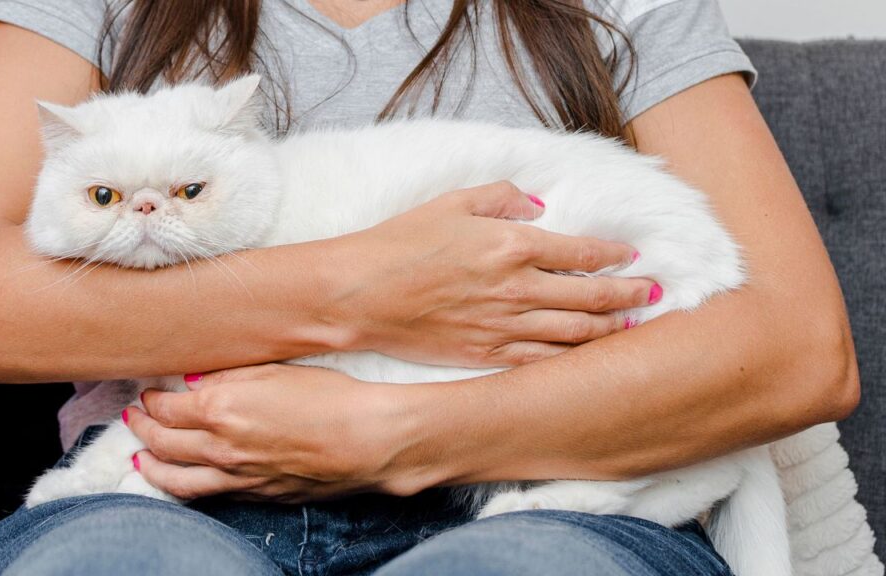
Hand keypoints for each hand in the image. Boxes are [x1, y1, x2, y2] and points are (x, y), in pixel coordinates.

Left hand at [124, 365, 431, 502]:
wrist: (366, 440)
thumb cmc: (329, 396)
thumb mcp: (277, 369)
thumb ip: (229, 374)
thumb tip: (193, 378)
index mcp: (221, 407)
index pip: (168, 407)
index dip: (152, 399)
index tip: (148, 391)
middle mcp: (221, 446)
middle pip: (164, 442)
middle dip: (143, 428)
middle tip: (135, 417)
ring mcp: (237, 476)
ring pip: (178, 478)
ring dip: (152, 467)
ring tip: (140, 459)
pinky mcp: (257, 494)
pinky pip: (208, 495)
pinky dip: (185, 488)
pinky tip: (184, 481)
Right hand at [325, 181, 659, 366]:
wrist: (359, 293)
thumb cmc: (400, 242)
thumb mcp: (451, 202)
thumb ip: (502, 197)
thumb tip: (538, 205)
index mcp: (512, 244)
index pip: (581, 251)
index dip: (614, 254)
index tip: (632, 255)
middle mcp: (517, 287)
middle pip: (591, 295)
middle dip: (630, 294)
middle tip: (654, 294)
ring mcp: (504, 325)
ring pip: (575, 332)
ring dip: (610, 328)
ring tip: (633, 325)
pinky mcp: (486, 354)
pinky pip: (542, 359)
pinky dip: (571, 357)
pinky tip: (587, 356)